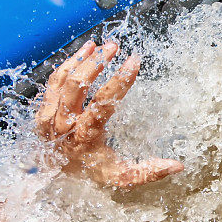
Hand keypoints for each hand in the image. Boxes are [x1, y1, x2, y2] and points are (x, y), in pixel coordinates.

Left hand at [36, 40, 182, 186]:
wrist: (55, 175)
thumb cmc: (91, 170)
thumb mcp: (121, 176)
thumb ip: (148, 171)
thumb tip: (178, 166)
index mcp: (85, 137)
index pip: (103, 103)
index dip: (119, 81)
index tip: (134, 61)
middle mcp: (63, 125)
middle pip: (77, 86)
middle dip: (97, 62)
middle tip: (114, 47)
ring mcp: (49, 115)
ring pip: (63, 79)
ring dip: (82, 59)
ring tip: (100, 45)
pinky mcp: (42, 108)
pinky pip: (53, 80)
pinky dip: (68, 63)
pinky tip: (84, 51)